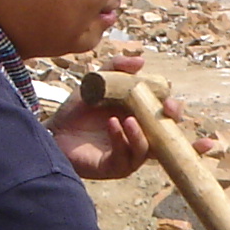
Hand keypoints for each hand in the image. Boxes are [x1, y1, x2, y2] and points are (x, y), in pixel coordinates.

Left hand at [49, 50, 215, 177]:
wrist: (54, 130)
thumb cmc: (79, 109)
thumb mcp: (97, 81)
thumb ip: (116, 66)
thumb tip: (141, 62)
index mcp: (142, 118)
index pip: (167, 115)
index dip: (174, 109)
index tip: (169, 100)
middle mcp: (141, 137)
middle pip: (169, 136)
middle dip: (172, 123)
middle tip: (166, 109)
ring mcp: (130, 154)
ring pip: (149, 150)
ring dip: (141, 133)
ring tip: (129, 118)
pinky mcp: (116, 167)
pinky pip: (125, 157)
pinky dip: (121, 139)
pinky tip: (111, 124)